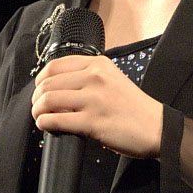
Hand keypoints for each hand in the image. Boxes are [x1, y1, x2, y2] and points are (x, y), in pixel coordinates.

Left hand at [31, 55, 162, 158]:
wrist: (156, 128)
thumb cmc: (133, 107)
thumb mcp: (112, 79)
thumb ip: (88, 78)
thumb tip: (57, 88)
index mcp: (99, 64)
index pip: (55, 65)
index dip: (40, 79)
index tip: (40, 89)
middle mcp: (95, 77)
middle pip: (48, 83)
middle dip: (36, 98)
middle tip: (37, 107)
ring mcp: (94, 99)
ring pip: (48, 100)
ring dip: (37, 111)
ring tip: (40, 117)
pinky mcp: (93, 122)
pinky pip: (56, 120)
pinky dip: (45, 123)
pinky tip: (47, 126)